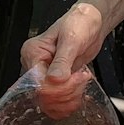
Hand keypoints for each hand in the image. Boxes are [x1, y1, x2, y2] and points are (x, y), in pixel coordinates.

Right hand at [20, 1, 106, 115]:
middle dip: (66, 91)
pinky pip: (58, 101)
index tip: (74, 79)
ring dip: (70, 96)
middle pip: (43, 94)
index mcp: (32, 53)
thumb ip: (62, 60)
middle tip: (81, 78)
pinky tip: (80, 89)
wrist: (91, 23)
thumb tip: (54, 78)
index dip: (57, 87)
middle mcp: (35, 66)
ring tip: (82, 79)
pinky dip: (71, 100)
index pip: (37, 81)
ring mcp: (45, 75)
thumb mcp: (71, 39)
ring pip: (50, 101)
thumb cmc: (79, 23)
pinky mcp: (56, 82)